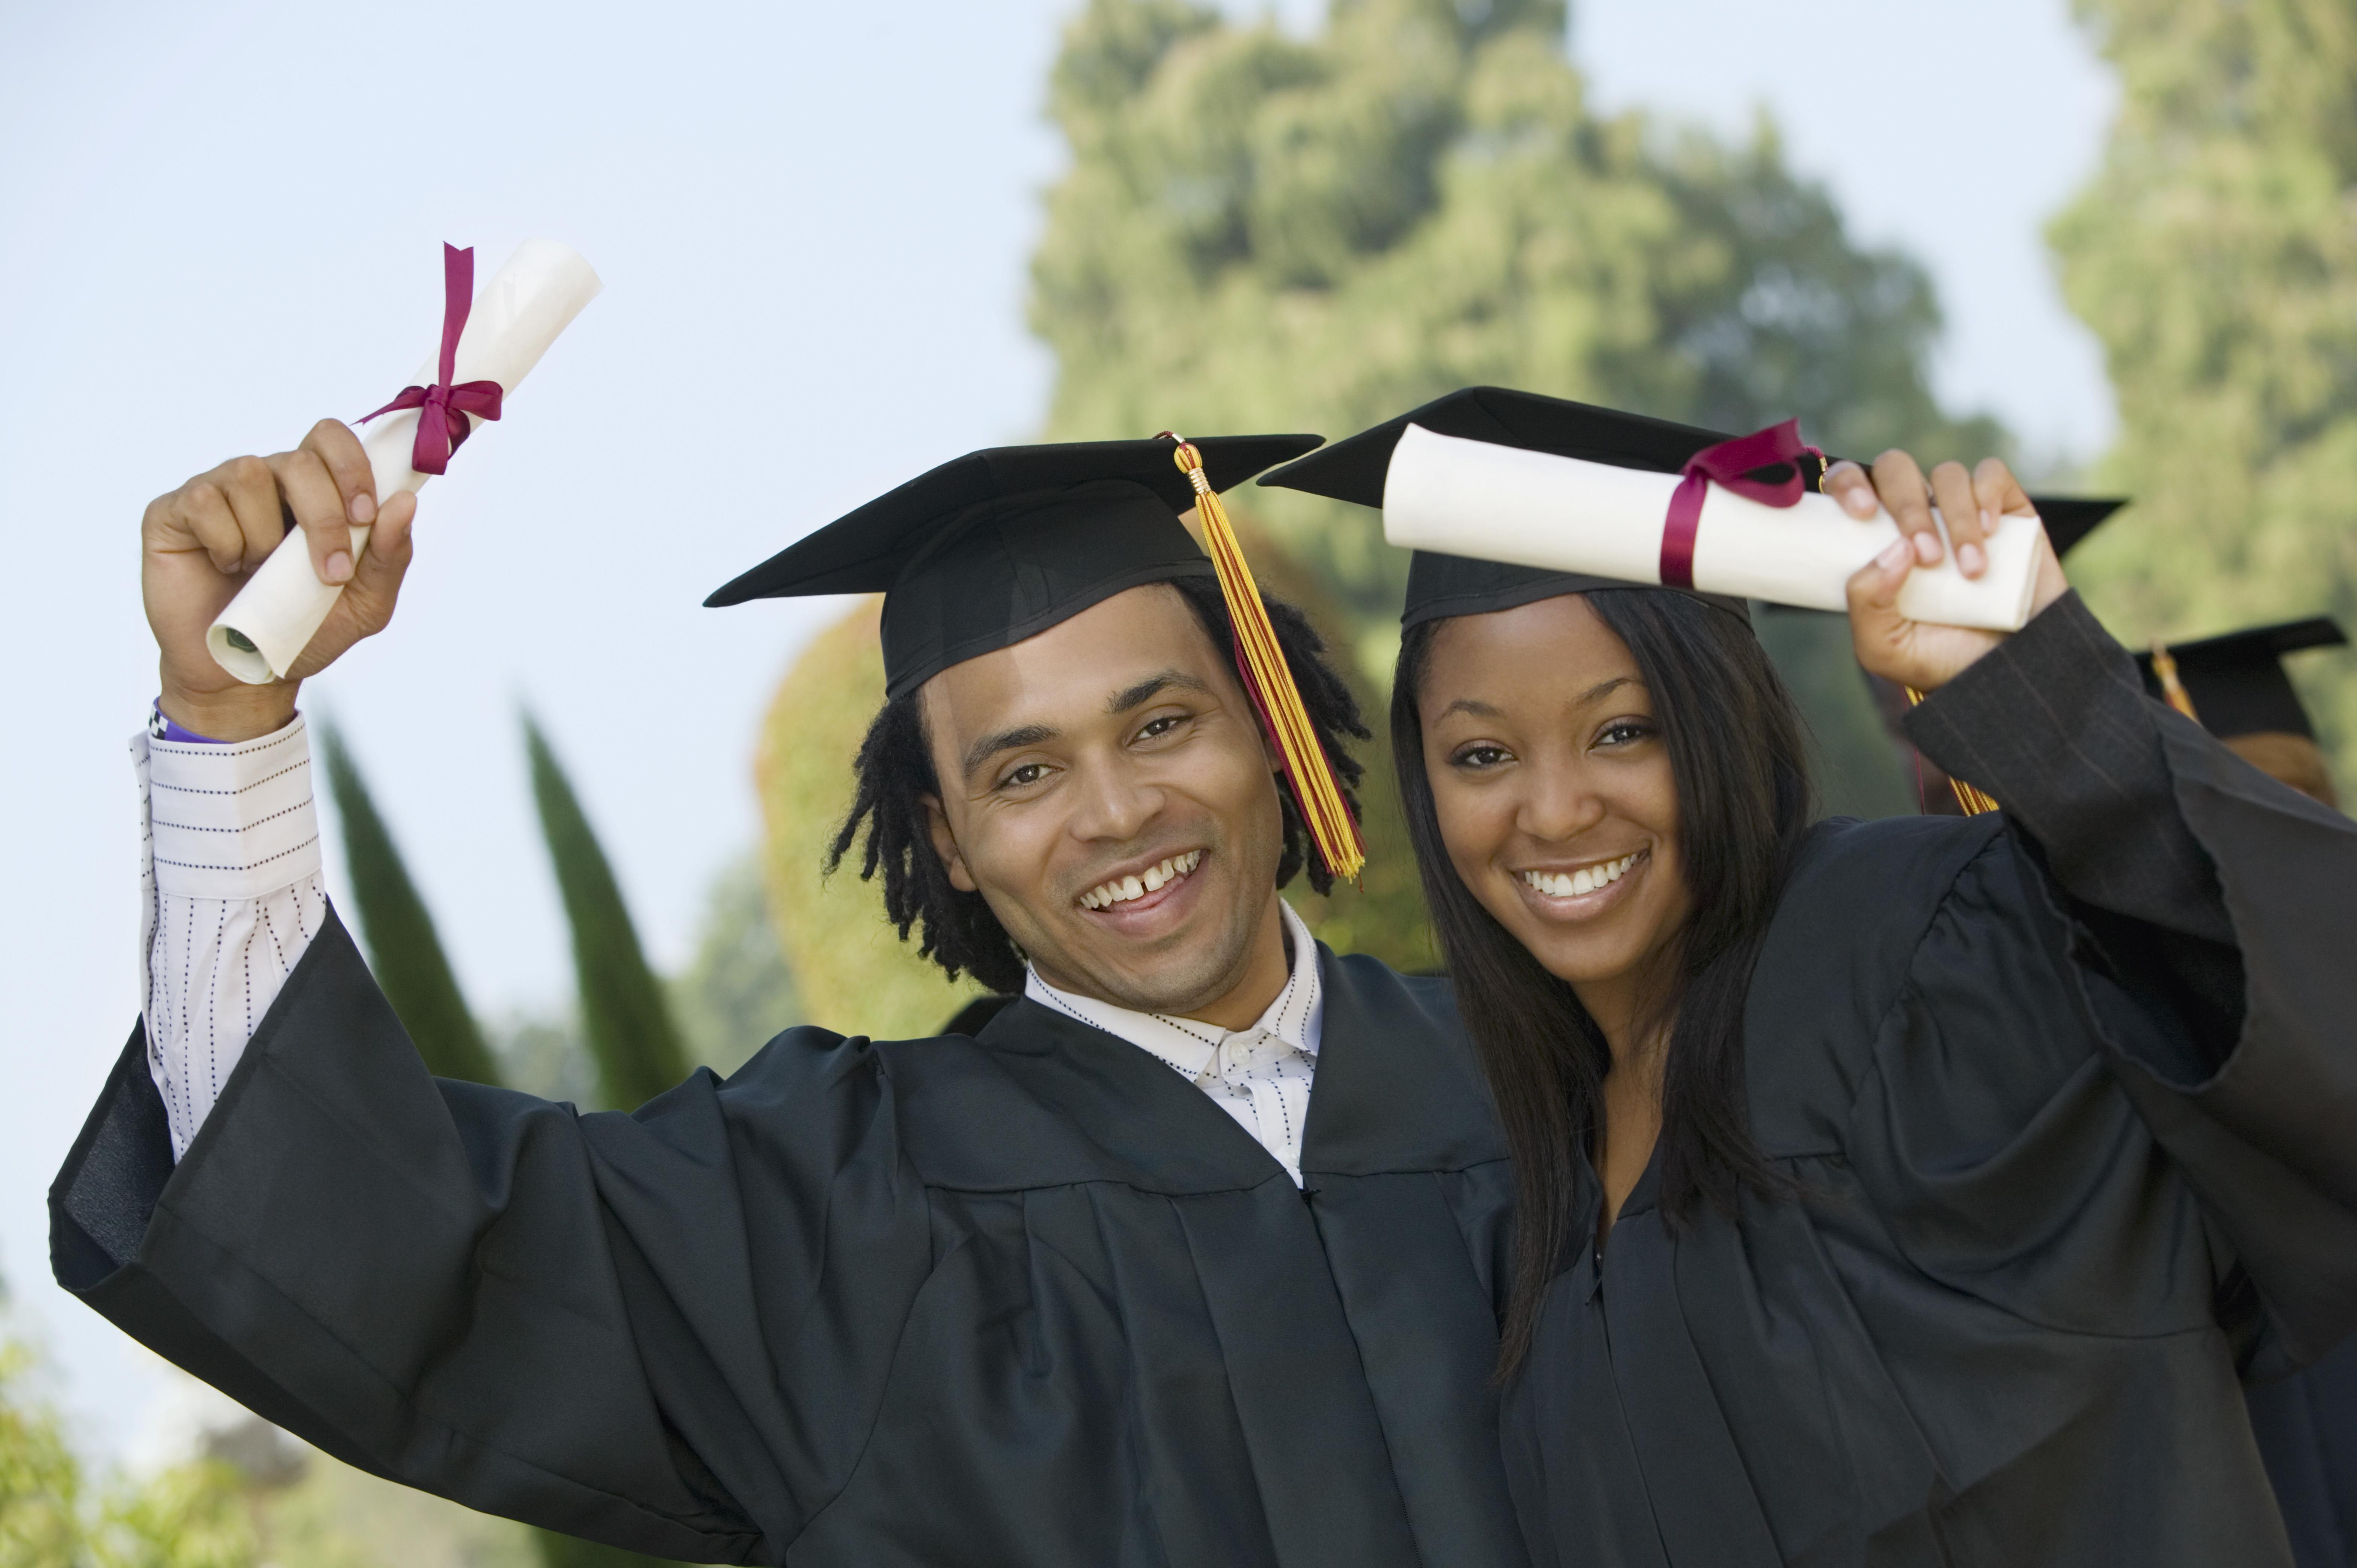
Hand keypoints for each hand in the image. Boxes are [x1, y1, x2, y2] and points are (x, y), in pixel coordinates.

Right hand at [144, 419, 417, 738]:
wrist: (247, 673)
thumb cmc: (305, 630)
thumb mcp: (365, 605)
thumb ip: (390, 556)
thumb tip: (406, 502)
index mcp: (312, 490)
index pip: (329, 438)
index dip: (351, 465)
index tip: (363, 515)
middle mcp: (264, 481)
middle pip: (298, 459)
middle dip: (322, 516)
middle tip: (329, 570)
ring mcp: (216, 490)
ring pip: (249, 474)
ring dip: (267, 536)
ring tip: (263, 572)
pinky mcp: (173, 511)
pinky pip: (204, 502)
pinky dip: (225, 542)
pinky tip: (225, 566)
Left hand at [1828, 450, 2067, 691]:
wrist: (2006, 671)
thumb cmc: (1938, 659)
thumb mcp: (1883, 647)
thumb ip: (1867, 603)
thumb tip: (1894, 550)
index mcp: (1873, 539)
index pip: (1848, 484)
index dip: (1849, 484)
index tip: (1862, 513)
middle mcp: (1914, 516)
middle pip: (1895, 469)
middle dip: (1908, 507)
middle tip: (1927, 557)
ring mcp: (1959, 510)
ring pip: (1946, 476)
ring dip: (1956, 519)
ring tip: (1971, 572)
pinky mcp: (2006, 510)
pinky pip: (1992, 474)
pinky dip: (1988, 496)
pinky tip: (1991, 532)